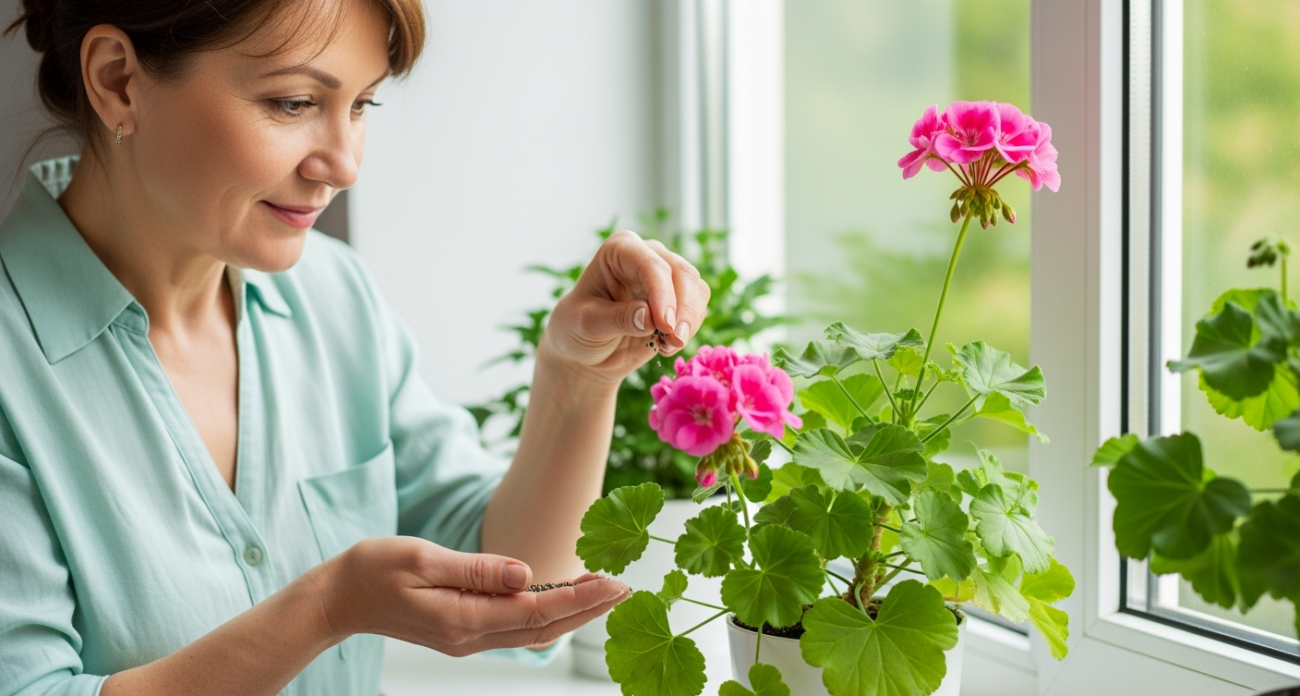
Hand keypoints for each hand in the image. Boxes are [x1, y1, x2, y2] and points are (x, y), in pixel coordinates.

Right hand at [320, 537, 629, 655]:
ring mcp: (467, 638)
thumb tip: (526, 573)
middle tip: (627, 586)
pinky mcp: (462, 631)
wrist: (336, 598)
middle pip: (543, 627)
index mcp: (462, 618)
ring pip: (532, 632)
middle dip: (588, 609)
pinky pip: (515, 628)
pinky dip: (545, 614)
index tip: (614, 582)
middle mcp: (470, 636)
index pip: (536, 610)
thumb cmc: (372, 570)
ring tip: (605, 592)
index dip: (580, 597)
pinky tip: (561, 598)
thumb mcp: (422, 558)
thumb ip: (477, 568)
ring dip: (571, 613)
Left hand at [541, 230, 710, 383]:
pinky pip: (698, 308)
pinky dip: (689, 329)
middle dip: (683, 309)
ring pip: (696, 289)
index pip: (651, 264)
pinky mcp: (679, 298)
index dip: (662, 294)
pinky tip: (667, 346)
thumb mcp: (587, 325)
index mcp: (619, 250)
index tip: (665, 325)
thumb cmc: (577, 330)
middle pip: (682, 273)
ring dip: (688, 322)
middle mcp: (647, 255)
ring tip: (665, 346)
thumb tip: (649, 316)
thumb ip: (617, 319)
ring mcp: (666, 275)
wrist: (586, 352)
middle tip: (675, 341)